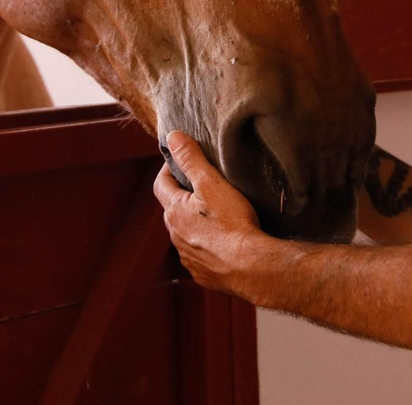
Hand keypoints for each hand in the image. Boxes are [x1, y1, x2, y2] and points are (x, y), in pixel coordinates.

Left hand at [152, 131, 276, 299]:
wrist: (250, 266)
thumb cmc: (232, 222)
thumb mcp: (211, 183)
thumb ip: (191, 159)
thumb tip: (173, 137)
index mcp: (174, 211)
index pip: (160, 184)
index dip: (168, 169)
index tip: (179, 161)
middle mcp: (175, 236)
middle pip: (172, 210)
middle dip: (181, 196)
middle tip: (199, 186)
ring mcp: (188, 257)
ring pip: (185, 234)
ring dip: (193, 223)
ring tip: (213, 215)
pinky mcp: (202, 274)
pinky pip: (198, 256)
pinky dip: (205, 246)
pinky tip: (221, 243)